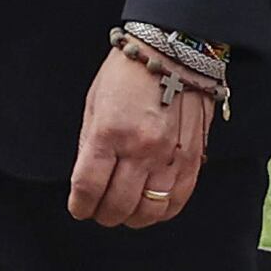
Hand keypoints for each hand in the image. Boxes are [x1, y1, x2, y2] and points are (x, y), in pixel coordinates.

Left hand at [68, 43, 211, 229]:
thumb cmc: (130, 72)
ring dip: (130, 218)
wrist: (174, 53)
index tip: (79, 207)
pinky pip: (176, 201)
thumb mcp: (94, 103)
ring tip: (124, 210)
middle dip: (102, 214)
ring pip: (148, 211)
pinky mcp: (192, 159)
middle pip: (117, 206)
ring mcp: (169, 156)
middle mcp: (140, 149)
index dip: (79, 206)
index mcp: (109, 133)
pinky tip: (149, 205)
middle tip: (98, 210)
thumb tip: (86, 181)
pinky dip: (160, 212)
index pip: (88, 188)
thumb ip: (89, 146)